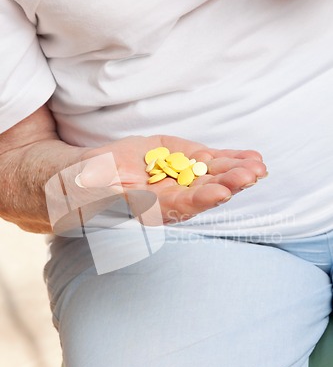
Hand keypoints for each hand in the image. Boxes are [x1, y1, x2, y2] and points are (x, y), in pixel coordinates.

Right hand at [78, 135, 266, 223]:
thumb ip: (118, 195)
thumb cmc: (92, 186)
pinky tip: (251, 158)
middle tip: (250, 175)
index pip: (182, 206)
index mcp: (155, 209)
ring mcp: (183, 175)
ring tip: (257, 166)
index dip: (201, 199)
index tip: (220, 193)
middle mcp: (175, 195)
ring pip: (214, 173)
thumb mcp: (99, 190)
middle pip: (206, 189)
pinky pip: (212, 159)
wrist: (96, 172)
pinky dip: (231, 157)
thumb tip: (135, 201)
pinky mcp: (186, 157)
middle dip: (229, 183)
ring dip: (237, 170)